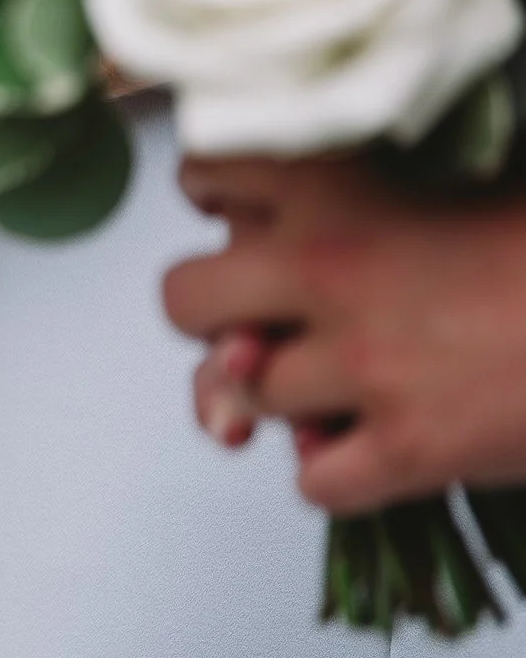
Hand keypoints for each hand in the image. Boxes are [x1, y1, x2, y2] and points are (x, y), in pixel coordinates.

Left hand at [164, 157, 525, 513]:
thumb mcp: (474, 173)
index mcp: (348, 179)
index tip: (247, 222)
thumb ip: (377, 192)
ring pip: (241, 395)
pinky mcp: (414, 449)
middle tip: (265, 324)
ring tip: (345, 386)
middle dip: (216, 317)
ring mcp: (367, 362)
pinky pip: (312, 484)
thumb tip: (299, 221)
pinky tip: (383, 448)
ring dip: (284, 399)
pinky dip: (339, 477)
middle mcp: (334, 266)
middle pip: (183, 299)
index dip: (220, 206)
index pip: (205, 176)